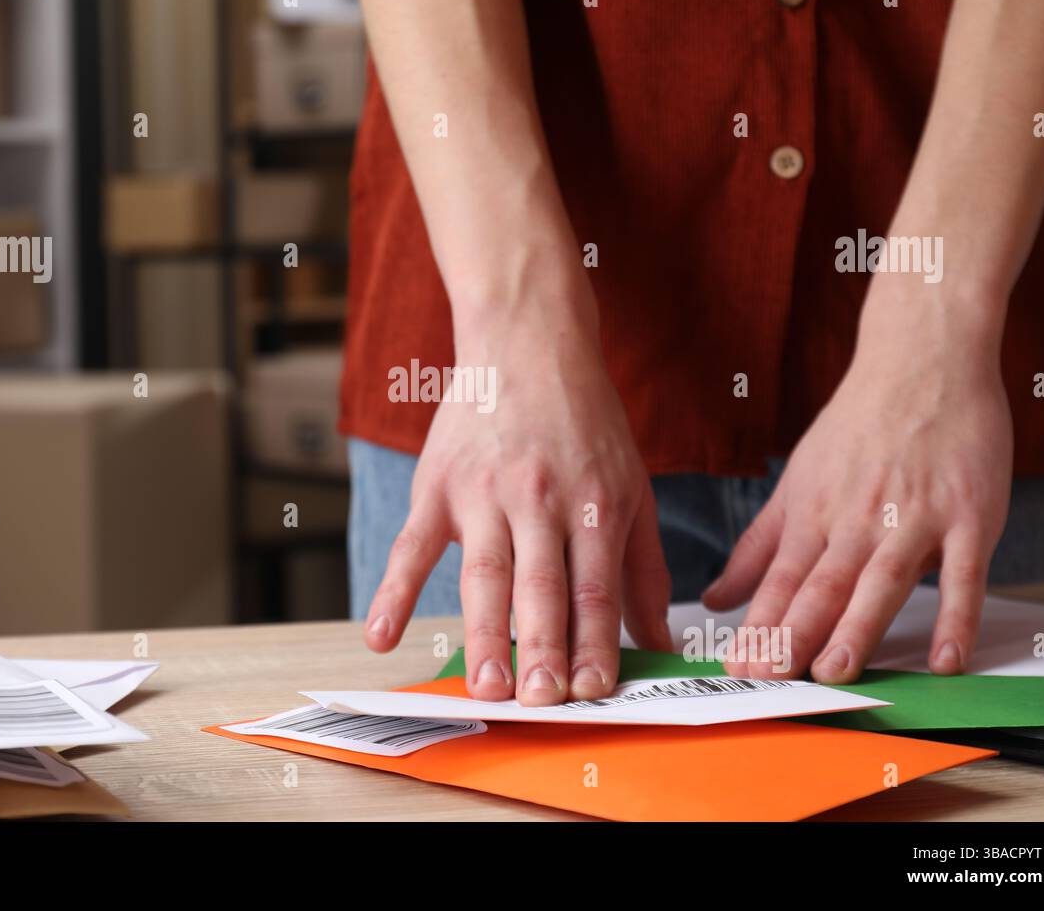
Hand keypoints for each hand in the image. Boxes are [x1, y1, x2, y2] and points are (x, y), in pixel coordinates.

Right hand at [363, 296, 671, 704]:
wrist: (527, 340)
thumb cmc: (585, 421)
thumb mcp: (632, 485)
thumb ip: (643, 569)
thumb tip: (662, 642)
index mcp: (593, 503)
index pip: (594, 587)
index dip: (594, 642)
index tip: (593, 693)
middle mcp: (540, 500)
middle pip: (541, 586)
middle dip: (541, 649)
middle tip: (539, 703)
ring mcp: (483, 493)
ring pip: (484, 574)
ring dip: (483, 633)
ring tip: (486, 688)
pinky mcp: (438, 487)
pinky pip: (413, 545)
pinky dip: (394, 590)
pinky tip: (381, 636)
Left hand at [705, 286, 1012, 682]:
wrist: (921, 361)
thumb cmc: (856, 425)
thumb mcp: (795, 482)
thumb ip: (757, 547)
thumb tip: (715, 598)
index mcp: (813, 513)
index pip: (779, 580)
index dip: (758, 625)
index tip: (738, 666)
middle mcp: (857, 519)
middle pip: (822, 584)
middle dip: (794, 634)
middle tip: (773, 678)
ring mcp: (913, 518)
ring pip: (881, 581)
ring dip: (858, 629)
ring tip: (835, 673)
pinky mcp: (967, 516)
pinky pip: (963, 576)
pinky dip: (956, 617)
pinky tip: (945, 659)